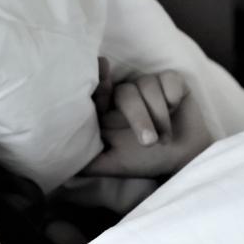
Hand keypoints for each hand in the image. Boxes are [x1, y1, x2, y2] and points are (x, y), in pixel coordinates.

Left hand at [83, 58, 212, 177]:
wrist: (183, 159)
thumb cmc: (145, 161)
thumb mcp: (112, 164)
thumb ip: (87, 162)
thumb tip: (61, 159)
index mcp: (109, 111)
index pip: (99, 92)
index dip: (100, 84)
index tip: (103, 79)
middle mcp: (127, 95)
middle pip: (126, 93)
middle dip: (140, 119)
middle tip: (150, 143)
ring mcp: (149, 86)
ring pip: (148, 86)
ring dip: (160, 116)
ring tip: (165, 139)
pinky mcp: (170, 82)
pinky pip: (168, 80)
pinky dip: (172, 97)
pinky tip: (175, 111)